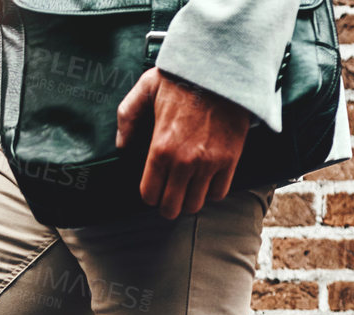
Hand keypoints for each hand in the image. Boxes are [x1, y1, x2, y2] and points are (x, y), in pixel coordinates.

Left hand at [115, 69, 249, 219]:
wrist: (223, 68)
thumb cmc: (183, 76)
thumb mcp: (145, 89)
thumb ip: (127, 118)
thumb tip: (122, 146)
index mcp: (160, 148)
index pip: (149, 194)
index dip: (149, 194)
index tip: (153, 188)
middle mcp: (184, 161)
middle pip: (172, 207)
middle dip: (167, 204)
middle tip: (169, 195)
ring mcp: (209, 162)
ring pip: (195, 204)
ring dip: (189, 200)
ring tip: (187, 188)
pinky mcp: (230, 159)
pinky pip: (219, 193)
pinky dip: (212, 192)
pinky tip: (206, 180)